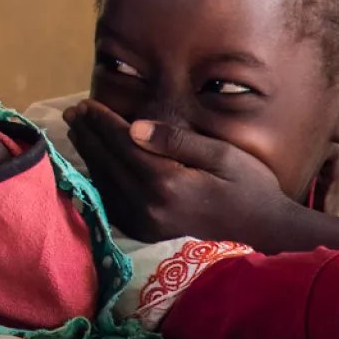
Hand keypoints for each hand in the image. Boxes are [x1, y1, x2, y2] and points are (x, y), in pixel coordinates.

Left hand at [64, 98, 295, 246]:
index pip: (123, 145)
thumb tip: (134, 126)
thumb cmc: (249, 186)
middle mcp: (150, 207)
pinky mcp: (146, 233)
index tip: (85, 104)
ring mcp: (146, 224)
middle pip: (108, 163)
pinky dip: (100, 178)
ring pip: (106, 182)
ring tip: (79, 131)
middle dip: (89, 134)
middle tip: (73, 112)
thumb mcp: (221, 155)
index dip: (102, 122)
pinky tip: (95, 162)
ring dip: (90, 155)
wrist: (265, 231)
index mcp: (167, 184)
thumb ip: (176, 140)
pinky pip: (112, 201)